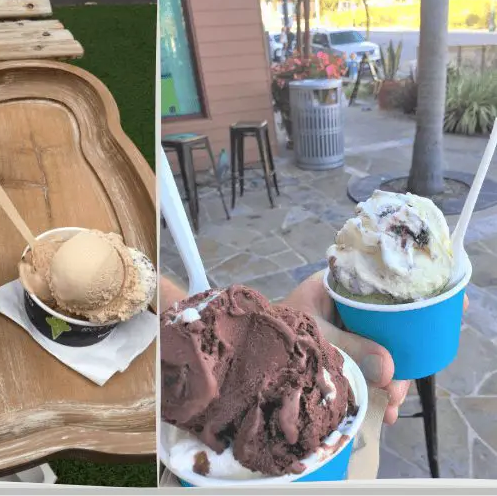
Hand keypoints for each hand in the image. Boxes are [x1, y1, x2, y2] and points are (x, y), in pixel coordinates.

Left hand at [279, 271, 468, 424]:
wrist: (245, 354)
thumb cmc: (274, 332)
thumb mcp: (315, 337)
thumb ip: (351, 349)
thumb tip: (392, 372)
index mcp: (336, 285)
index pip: (384, 282)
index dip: (417, 295)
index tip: (450, 306)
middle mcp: (345, 305)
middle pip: (389, 324)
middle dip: (403, 357)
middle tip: (402, 388)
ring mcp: (344, 330)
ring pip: (382, 349)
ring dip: (393, 379)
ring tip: (393, 406)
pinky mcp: (341, 353)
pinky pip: (368, 367)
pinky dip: (378, 388)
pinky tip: (384, 412)